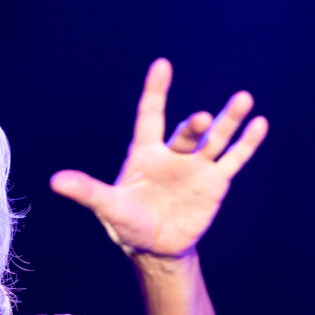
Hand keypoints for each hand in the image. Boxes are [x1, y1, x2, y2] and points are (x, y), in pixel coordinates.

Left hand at [51, 58, 267, 259]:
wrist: (155, 248)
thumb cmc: (127, 223)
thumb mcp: (108, 206)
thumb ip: (87, 191)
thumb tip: (55, 182)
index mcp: (145, 153)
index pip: (150, 115)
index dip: (156, 92)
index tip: (162, 66)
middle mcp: (173, 154)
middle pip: (188, 132)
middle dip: (196, 125)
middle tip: (203, 120)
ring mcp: (196, 167)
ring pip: (216, 139)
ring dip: (229, 121)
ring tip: (243, 100)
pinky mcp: (215, 183)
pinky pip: (233, 159)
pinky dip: (246, 143)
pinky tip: (259, 124)